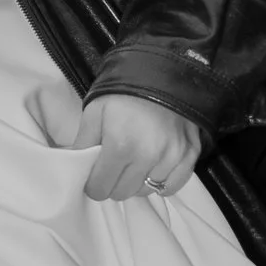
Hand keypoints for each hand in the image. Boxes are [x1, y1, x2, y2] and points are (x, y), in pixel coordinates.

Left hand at [49, 88, 202, 202]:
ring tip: (134, 161)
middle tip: (113, 166)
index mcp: (120, 145)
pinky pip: (171, 186)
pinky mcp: (190, 155)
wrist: (163, 72)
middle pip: (122, 193)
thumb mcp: (95, 112)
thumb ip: (83, 144)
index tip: (94, 175)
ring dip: (136, 182)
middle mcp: (148, 156)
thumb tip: (76, 169)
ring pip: (145, 191)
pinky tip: (153, 168)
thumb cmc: (124, 94)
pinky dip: (160, 182)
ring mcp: (172, 157)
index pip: (100, 188)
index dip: (93, 183)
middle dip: (113, 183)